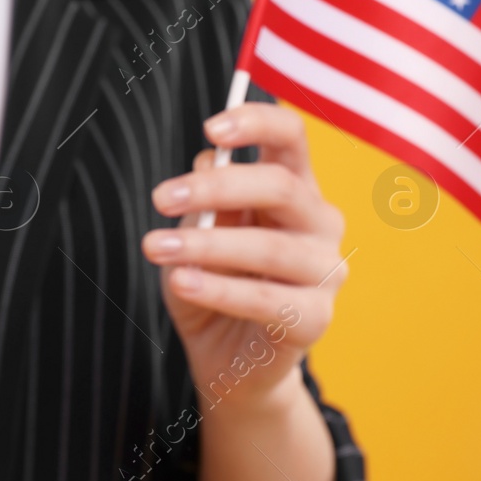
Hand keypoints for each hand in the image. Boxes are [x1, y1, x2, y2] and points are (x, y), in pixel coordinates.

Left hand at [142, 102, 347, 406]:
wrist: (229, 359)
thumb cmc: (212, 280)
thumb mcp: (196, 232)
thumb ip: (205, 201)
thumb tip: (209, 161)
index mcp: (293, 186)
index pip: (290, 136)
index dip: (257, 122)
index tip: (210, 128)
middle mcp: (319, 222)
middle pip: (281, 186)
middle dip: (215, 188)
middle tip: (160, 198)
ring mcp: (326, 272)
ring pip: (271, 245)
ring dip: (206, 244)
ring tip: (153, 247)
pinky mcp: (316, 319)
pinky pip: (267, 299)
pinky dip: (219, 288)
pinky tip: (182, 282)